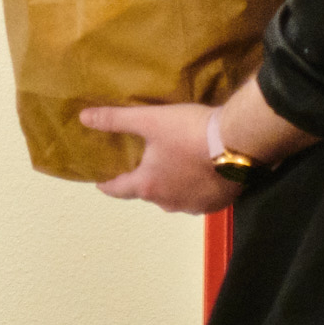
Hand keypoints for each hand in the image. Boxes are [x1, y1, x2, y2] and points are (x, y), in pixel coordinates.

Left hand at [79, 102, 239, 214]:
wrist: (239, 141)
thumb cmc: (189, 132)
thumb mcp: (149, 120)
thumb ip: (115, 120)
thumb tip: (84, 117)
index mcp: (147, 186)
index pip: (118, 190)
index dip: (108, 185)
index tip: (101, 182)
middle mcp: (167, 203)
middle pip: (148, 193)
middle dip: (144, 181)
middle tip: (144, 165)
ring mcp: (194, 206)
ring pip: (173, 198)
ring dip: (170, 186)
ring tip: (173, 168)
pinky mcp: (216, 205)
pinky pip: (197, 199)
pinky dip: (193, 189)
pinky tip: (198, 175)